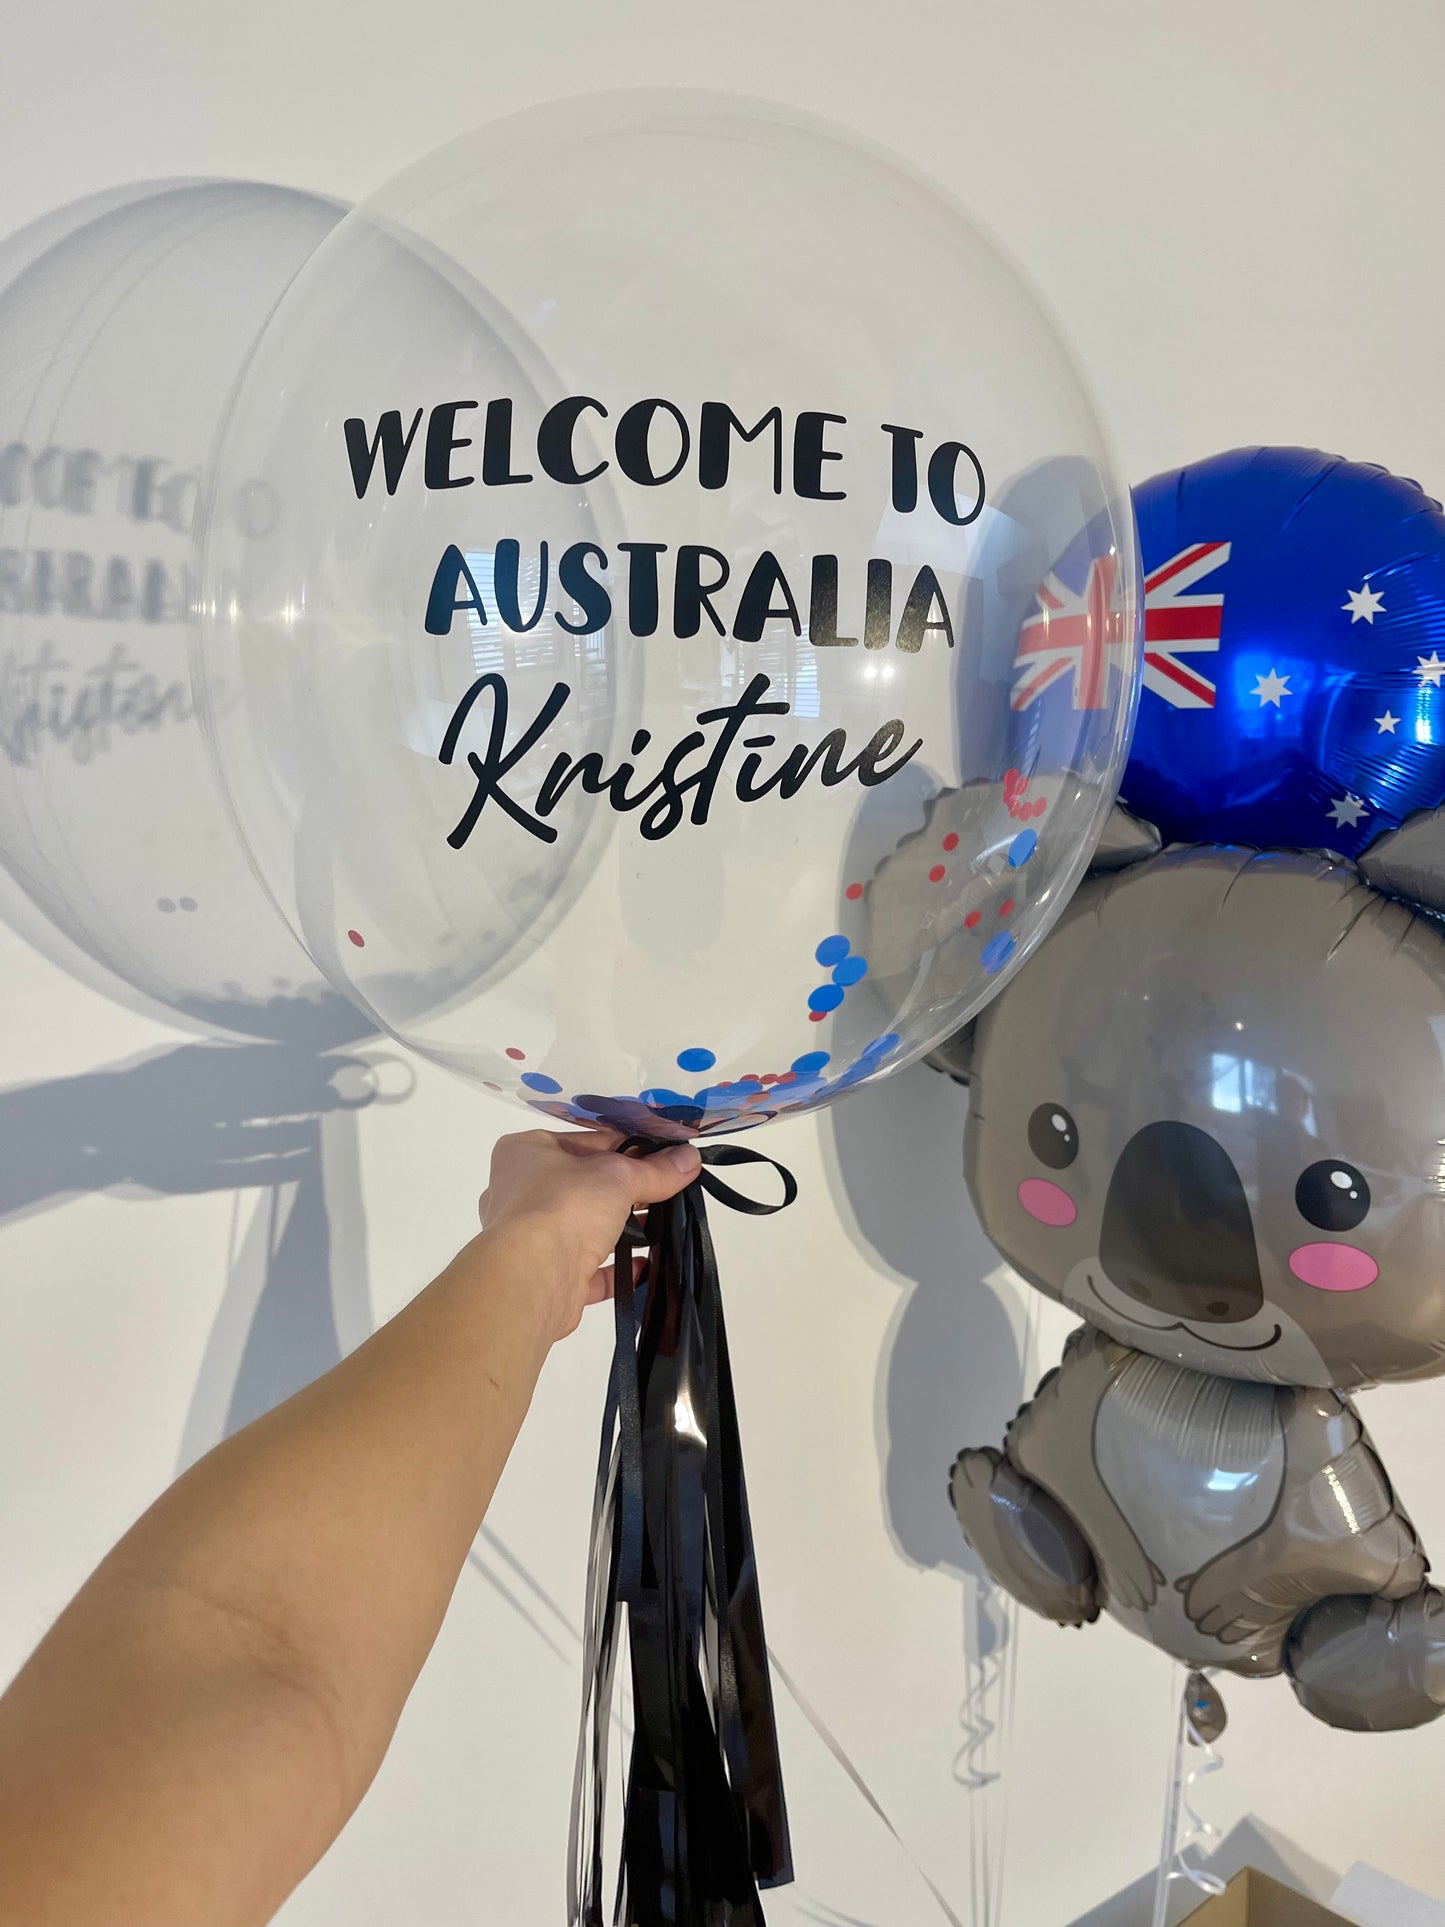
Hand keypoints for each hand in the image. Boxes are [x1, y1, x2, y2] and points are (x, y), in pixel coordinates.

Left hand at [478, 1129, 701, 1340]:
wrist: (534, 1278)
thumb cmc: (565, 1206)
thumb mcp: (619, 1176)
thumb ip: (656, 1170)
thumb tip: (690, 1158)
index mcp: (526, 1151)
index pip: (586, 1142)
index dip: (627, 1146)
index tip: (663, 1154)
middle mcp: (521, 1191)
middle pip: (586, 1185)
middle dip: (627, 1191)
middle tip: (668, 1189)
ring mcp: (531, 1237)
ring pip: (586, 1227)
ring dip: (623, 1229)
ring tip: (664, 1224)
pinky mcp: (546, 1275)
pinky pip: (588, 1267)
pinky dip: (617, 1267)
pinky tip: (647, 1265)